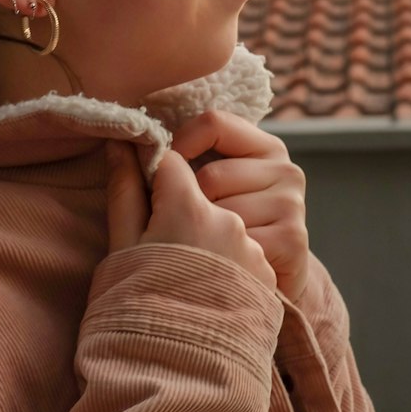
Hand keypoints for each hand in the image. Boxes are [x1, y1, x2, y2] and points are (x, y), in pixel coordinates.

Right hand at [104, 141, 275, 293]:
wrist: (180, 376)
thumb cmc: (137, 309)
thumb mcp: (122, 249)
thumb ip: (125, 192)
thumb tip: (121, 145)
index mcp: (189, 206)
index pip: (171, 163)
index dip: (153, 174)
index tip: (141, 194)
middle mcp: (229, 221)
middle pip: (201, 193)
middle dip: (180, 209)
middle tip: (157, 250)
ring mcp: (252, 249)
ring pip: (223, 223)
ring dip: (204, 238)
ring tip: (183, 278)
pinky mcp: (268, 276)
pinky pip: (242, 252)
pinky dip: (223, 262)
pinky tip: (205, 291)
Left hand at [169, 111, 309, 303]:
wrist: (262, 288)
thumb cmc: (220, 235)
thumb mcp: (195, 192)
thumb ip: (163, 166)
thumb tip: (118, 143)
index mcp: (263, 147)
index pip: (213, 122)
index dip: (179, 144)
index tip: (163, 170)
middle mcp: (285, 170)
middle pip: (212, 174)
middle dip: (192, 204)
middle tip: (196, 228)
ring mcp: (292, 205)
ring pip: (223, 212)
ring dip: (207, 237)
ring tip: (212, 250)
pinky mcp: (292, 240)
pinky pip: (237, 243)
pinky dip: (223, 259)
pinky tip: (228, 266)